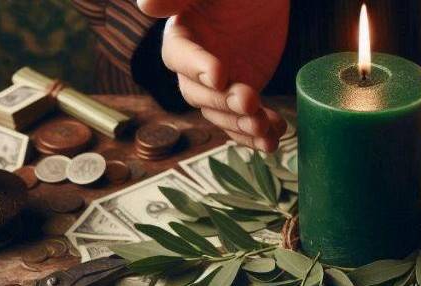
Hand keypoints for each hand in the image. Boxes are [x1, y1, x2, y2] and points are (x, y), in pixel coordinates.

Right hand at [138, 0, 288, 151]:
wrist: (270, 3)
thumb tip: (145, 4)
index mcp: (182, 37)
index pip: (180, 57)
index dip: (197, 67)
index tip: (219, 75)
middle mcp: (194, 68)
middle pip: (199, 94)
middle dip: (225, 102)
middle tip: (250, 102)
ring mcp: (219, 87)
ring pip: (222, 114)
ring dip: (242, 125)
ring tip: (266, 128)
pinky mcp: (241, 97)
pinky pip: (243, 122)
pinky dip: (258, 133)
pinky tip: (274, 137)